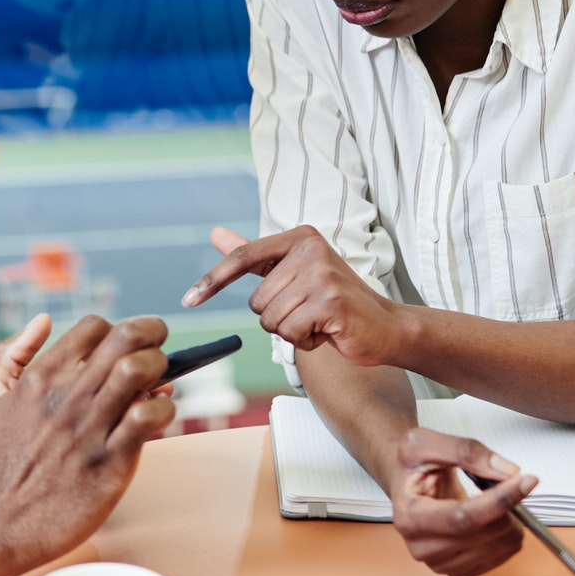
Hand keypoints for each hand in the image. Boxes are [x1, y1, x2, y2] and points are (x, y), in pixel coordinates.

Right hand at [0, 315, 174, 570]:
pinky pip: (149, 418)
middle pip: (126, 337)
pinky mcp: (110, 463)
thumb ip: (9, 356)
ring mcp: (89, 430)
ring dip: (160, 369)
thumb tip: (42, 320)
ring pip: (141, 370)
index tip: (126, 348)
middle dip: (152, 335)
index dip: (118, 331)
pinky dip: (164, 409)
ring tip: (158, 385)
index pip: (96, 327)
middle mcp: (66, 398)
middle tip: (158, 350)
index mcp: (40, 378)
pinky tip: (157, 419)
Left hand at [182, 226, 407, 367]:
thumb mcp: (294, 273)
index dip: (213, 281)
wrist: (386, 327)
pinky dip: (307, 341)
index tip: (188, 300)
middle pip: (257, 301)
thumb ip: (255, 257)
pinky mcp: (331, 302)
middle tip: (310, 312)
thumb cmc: (336, 302)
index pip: (243, 258)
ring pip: (271, 320)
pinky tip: (329, 331)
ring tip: (320, 321)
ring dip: (292, 330)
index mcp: (300, 237)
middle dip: (279, 317)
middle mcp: (310, 250)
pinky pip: (291, 333)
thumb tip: (216, 234)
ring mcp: (322, 275)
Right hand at [389, 429, 537, 575]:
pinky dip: (507, 537)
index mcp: (409, 517)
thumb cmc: (411, 466)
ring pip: (496, 548)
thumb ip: (466, 451)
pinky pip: (499, 559)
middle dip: (509, 507)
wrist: (405, 483)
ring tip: (498, 500)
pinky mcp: (458, 571)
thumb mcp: (426, 441)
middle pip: (483, 534)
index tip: (525, 481)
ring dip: (510, 521)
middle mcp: (421, 546)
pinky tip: (497, 518)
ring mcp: (439, 563)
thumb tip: (507, 472)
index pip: (463, 517)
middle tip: (513, 483)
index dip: (499, 499)